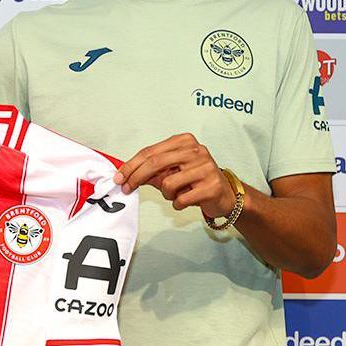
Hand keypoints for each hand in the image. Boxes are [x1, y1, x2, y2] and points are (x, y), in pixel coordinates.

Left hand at [116, 133, 233, 219]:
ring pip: (168, 184)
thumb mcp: (172, 172)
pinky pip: (181, 199)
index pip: (151, 151)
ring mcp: (206, 167)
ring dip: (166, 194)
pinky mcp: (212, 186)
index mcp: (184, 141)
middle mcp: (196, 150)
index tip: (119, 177)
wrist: (225, 194)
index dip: (131, 165)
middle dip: (136, 177)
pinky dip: (178, 204)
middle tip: (126, 188)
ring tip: (177, 194)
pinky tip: (186, 200)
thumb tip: (126, 175)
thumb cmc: (196, 180)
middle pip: (155, 163)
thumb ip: (152, 171)